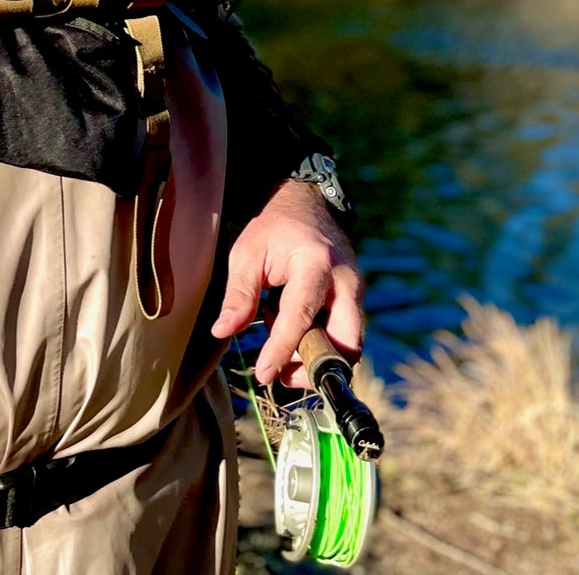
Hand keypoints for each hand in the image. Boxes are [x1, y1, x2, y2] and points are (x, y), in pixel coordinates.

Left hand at [210, 179, 363, 386]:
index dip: (282, 349)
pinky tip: (296, 331)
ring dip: (319, 359)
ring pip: (350, 345)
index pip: (301, 316)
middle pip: (345, 341)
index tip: (264, 374)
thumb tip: (222, 332)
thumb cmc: (273, 229)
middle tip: (282, 373)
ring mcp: (356, 292)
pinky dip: (323, 346)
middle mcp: (345, 281)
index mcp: (315, 263)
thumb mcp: (247, 253)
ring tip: (283, 346)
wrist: (306, 205)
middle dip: (316, 367)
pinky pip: (347, 337)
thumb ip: (238, 295)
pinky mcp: (356, 301)